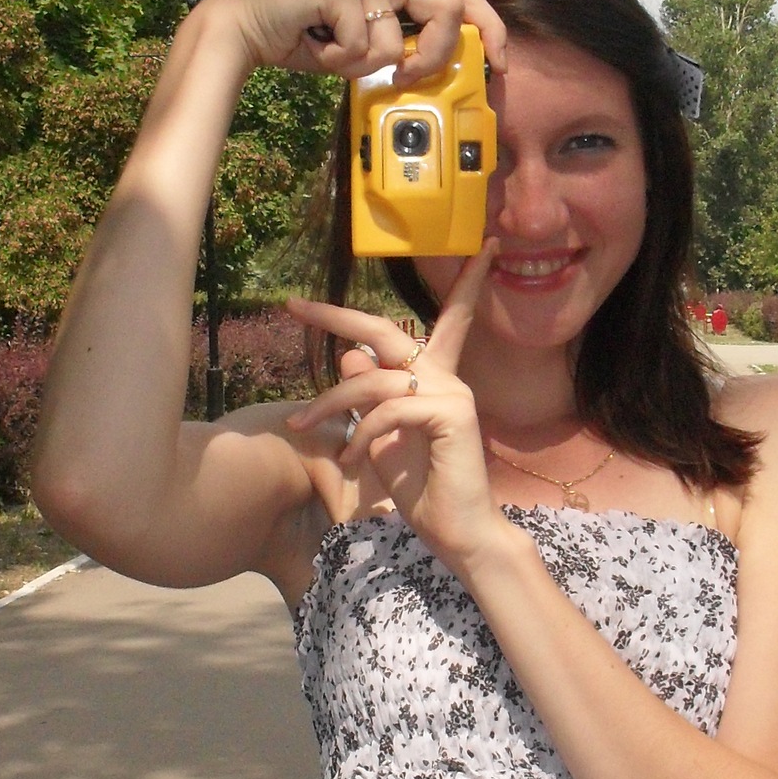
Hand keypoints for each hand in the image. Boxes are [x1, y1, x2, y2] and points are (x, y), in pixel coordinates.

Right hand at [208, 0, 506, 85]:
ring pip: (394, 41)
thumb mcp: (364, 50)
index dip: (489, 26)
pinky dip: (338, 61)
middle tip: (408, 76)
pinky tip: (316, 46)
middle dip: (435, 54)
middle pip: (448, 8)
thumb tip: (430, 77)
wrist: (248, 25)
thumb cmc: (305, 39)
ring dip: (362, 65)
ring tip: (332, 53)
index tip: (499, 62)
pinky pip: (361, 45)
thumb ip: (397, 52)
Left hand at [284, 246, 511, 571]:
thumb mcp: (381, 437)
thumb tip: (348, 355)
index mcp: (435, 377)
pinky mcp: (451, 415)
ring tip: (303, 427)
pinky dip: (360, 431)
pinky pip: (389, 409)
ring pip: (372, 378)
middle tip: (294, 305)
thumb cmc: (422, 489)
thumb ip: (369, 397)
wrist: (458, 533)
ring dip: (329, 402)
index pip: (452, 318)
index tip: (483, 246)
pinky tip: (350, 455)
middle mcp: (446, 376)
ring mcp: (452, 393)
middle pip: (384, 330)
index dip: (466, 283)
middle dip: (335, 316)